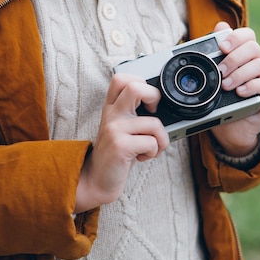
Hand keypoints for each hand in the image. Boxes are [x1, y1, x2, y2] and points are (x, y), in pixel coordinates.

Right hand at [74, 73, 168, 212]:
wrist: (98, 180)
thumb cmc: (116, 154)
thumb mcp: (120, 128)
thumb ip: (133, 113)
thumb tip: (161, 104)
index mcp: (112, 107)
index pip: (121, 79)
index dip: (140, 82)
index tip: (147, 101)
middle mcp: (111, 114)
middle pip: (135, 87)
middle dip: (154, 97)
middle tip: (154, 113)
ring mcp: (114, 129)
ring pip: (154, 122)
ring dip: (162, 139)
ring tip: (151, 147)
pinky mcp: (120, 146)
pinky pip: (152, 143)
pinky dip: (154, 152)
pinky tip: (142, 157)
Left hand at [211, 22, 259, 156]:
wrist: (232, 128)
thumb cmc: (224, 101)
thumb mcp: (215, 79)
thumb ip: (217, 54)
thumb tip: (219, 26)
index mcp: (246, 56)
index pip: (247, 36)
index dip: (236, 37)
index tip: (221, 47)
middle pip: (253, 48)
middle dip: (234, 58)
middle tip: (220, 71)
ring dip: (240, 74)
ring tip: (225, 86)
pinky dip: (252, 86)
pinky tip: (240, 92)